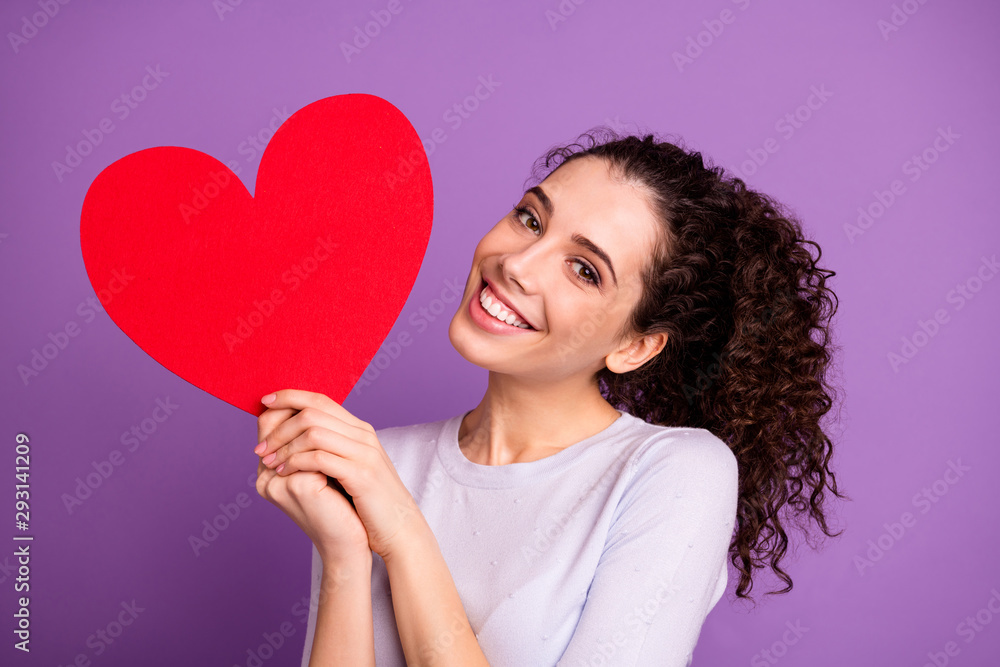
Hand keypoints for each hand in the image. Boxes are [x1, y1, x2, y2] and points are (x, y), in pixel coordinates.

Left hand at [255, 389, 423, 560]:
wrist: (398, 529)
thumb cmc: (368, 502)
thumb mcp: (349, 467)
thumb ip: (329, 449)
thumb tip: (292, 438)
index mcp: (359, 430)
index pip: (320, 400)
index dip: (290, 397)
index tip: (265, 403)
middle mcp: (363, 435)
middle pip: (313, 412)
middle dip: (279, 428)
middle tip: (261, 449)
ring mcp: (364, 453)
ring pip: (314, 432)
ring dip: (284, 446)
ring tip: (269, 464)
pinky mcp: (361, 474)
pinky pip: (320, 458)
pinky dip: (296, 463)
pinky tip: (284, 474)